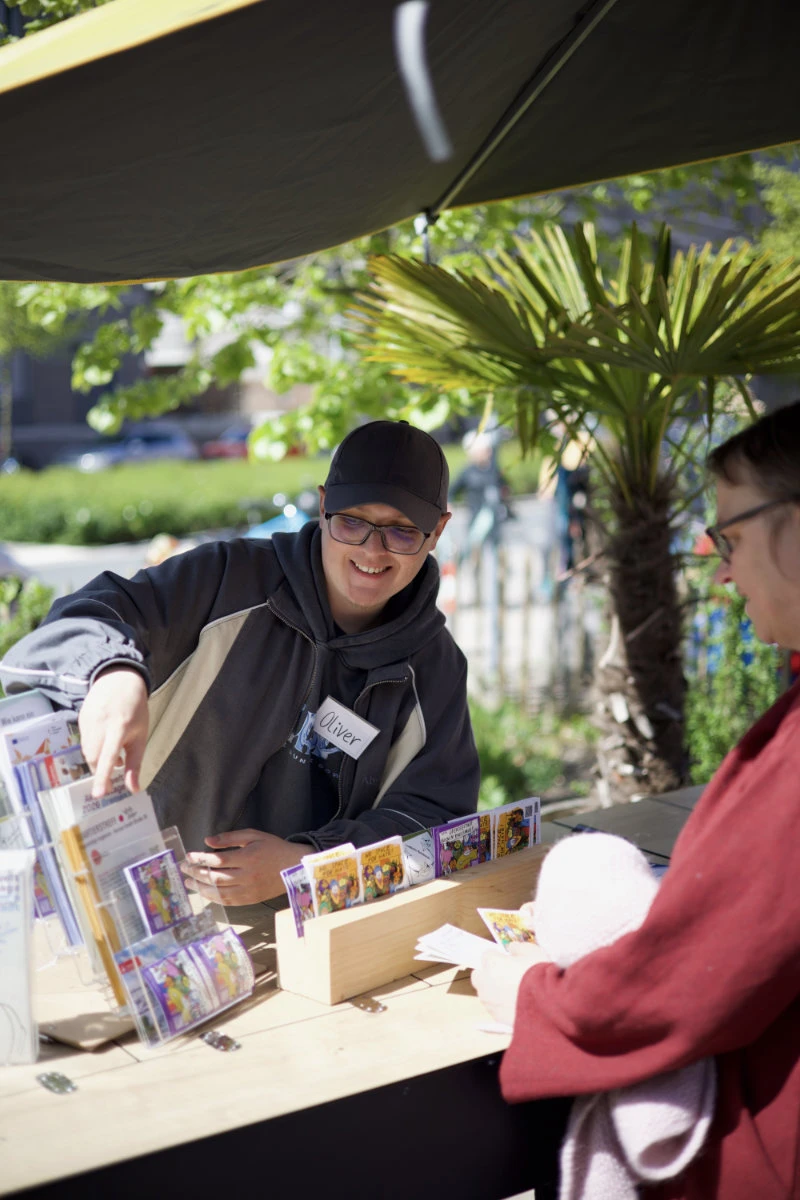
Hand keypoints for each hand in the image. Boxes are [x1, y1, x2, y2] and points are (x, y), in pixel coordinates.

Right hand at [79, 668, 148, 797]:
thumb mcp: (140, 736)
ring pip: (87, 751)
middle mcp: (100, 724)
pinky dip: (92, 748)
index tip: (99, 794)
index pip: (108, 756)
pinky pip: (83, 741)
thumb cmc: (135, 711)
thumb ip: (135, 764)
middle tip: (113, 774)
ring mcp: (87, 720)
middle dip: (101, 771)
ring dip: (97, 760)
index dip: (103, 776)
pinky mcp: (80, 719)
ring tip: (112, 754)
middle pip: (94, 758)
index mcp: (119, 727)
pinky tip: (103, 742)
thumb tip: (133, 789)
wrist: (119, 681)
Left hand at [182, 829, 302, 904]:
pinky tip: (205, 892)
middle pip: (215, 877)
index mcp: (248, 857)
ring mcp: (248, 890)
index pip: (217, 860)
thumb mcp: (253, 836)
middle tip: (183, 869)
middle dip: (196, 873)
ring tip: (189, 883)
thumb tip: (207, 841)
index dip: (200, 858)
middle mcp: (247, 876)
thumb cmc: (273, 848)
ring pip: (219, 892)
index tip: (188, 856)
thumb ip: (230, 837)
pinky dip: (214, 898)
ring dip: (201, 888)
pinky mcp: (250, 900)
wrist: (294, 867)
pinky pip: (228, 901)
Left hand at [471, 942, 549, 1027]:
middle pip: (479, 975)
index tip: (509, 961)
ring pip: (485, 994)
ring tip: (514, 993)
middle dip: (488, 974)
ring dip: (494, 992)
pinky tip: (516, 1005)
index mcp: (491, 963)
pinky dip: (501, 1006)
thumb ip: (518, 948)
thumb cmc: (539, 974)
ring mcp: (489, 1002)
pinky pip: (495, 1009)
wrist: (548, 1004)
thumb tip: (511, 948)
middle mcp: (485, 982)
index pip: (487, 955)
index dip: (499, 957)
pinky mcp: (496, 1017)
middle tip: (507, 976)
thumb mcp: (533, 952)